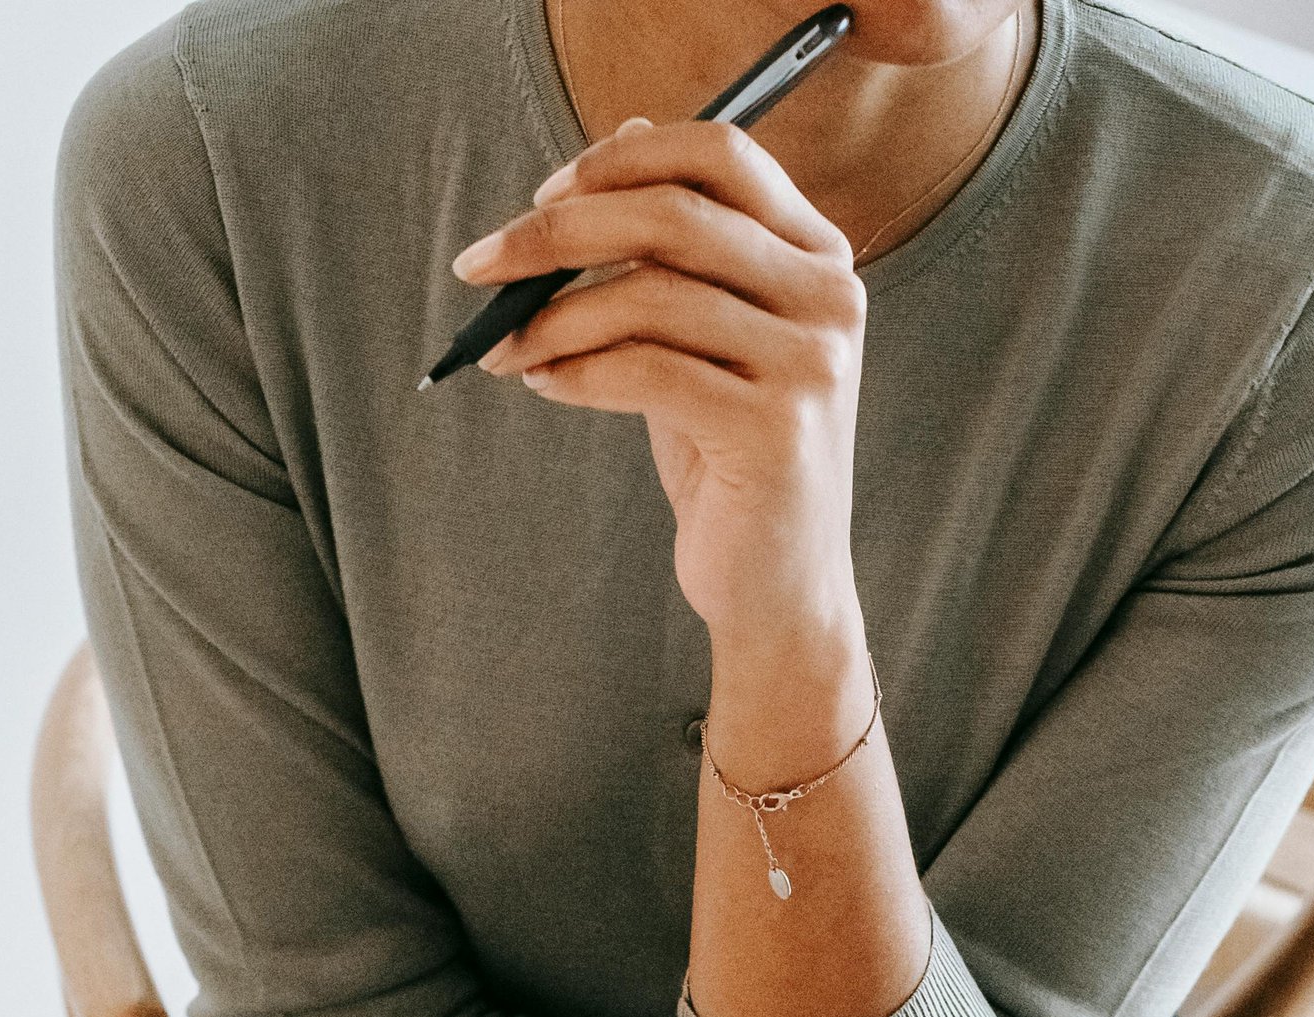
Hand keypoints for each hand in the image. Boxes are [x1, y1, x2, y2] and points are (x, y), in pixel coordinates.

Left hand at [454, 119, 867, 684]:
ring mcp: (811, 364)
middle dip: (558, 232)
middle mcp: (830, 298)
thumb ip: (676, 248)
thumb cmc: (731, 456)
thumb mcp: (705, 335)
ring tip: (506, 348)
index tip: (543, 195)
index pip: (722, 153)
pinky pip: (646, 371)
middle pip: (674, 214)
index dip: (621, 160)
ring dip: (553, 316)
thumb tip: (619, 134)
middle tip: (482, 264)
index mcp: (818, 255)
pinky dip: (577, 371)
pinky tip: (544, 384)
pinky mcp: (776, 430)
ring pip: (650, 295)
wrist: (778, 585)